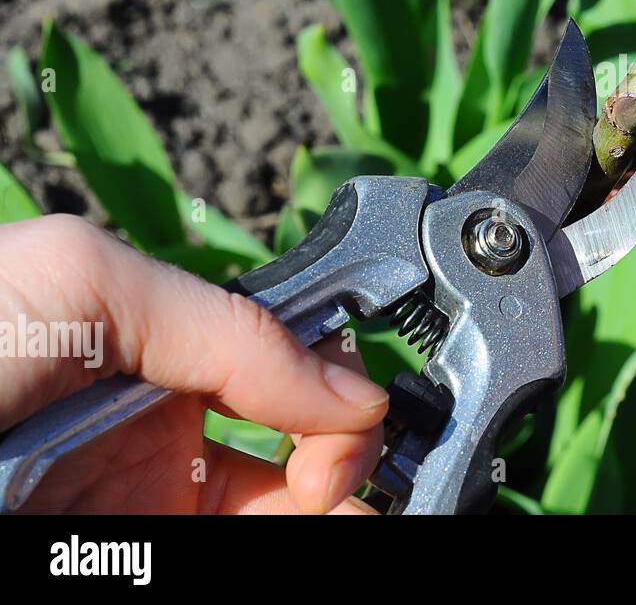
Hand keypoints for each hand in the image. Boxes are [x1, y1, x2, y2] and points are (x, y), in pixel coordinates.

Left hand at [0, 215, 387, 512]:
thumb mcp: (85, 284)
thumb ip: (230, 322)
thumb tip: (352, 388)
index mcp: (158, 350)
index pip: (285, 366)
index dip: (330, 391)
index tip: (347, 424)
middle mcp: (158, 430)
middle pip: (291, 452)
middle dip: (338, 462)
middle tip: (346, 485)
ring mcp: (137, 503)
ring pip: (266, 508)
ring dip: (320, 506)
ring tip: (335, 510)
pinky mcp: (121, 550)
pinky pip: (215, 544)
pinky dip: (274, 527)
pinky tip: (299, 518)